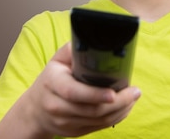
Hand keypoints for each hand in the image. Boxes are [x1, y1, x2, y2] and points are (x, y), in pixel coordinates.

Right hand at [22, 42, 140, 137]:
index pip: (74, 92)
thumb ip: (72, 49)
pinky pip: (99, 127)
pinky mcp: (74, 132)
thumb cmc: (50, 80)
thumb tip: (92, 39)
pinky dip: (115, 118)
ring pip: (99, 120)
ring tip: (133, 97)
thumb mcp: (56, 61)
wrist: (34, 110)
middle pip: (92, 109)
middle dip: (118, 102)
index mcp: (52, 84)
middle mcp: (57, 106)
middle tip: (135, 91)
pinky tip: (125, 107)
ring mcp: (65, 122)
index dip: (95, 94)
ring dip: (121, 110)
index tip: (114, 92)